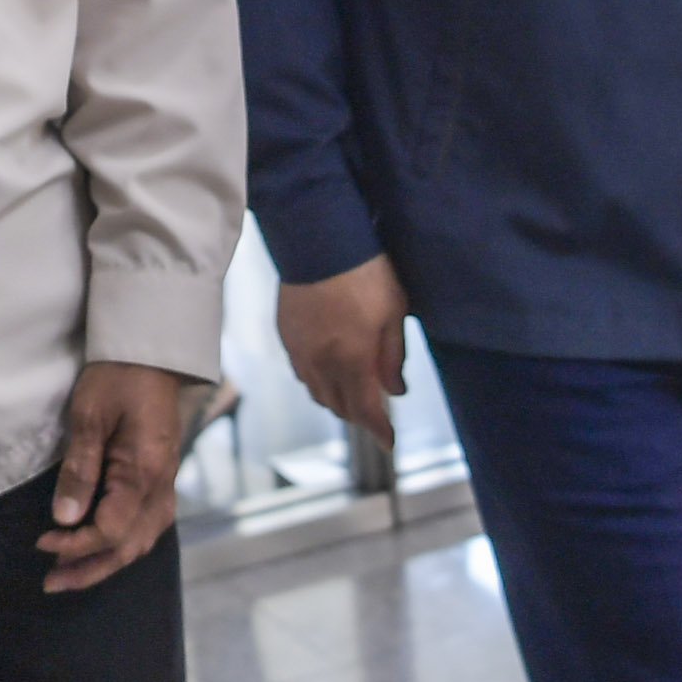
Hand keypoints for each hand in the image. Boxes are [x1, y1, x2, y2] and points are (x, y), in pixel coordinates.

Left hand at [42, 360, 192, 592]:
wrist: (150, 356)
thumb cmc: (117, 378)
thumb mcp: (89, 417)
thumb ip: (79, 470)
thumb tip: (64, 519)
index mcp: (145, 471)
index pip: (111, 530)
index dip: (75, 544)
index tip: (43, 540)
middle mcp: (162, 486)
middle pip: (129, 547)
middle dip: (89, 569)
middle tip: (51, 582)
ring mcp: (166, 486)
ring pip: (142, 542)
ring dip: (105, 563)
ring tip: (69, 575)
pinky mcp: (162, 482)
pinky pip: (147, 528)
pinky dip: (122, 547)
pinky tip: (100, 552)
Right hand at [276, 257, 408, 445]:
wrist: (318, 239)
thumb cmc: (364, 272)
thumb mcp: (394, 312)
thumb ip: (393, 356)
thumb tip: (396, 390)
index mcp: (351, 359)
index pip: (365, 410)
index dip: (379, 430)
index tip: (389, 442)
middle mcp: (321, 362)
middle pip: (338, 406)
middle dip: (359, 415)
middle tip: (375, 413)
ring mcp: (299, 350)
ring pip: (316, 392)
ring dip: (336, 399)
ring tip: (353, 392)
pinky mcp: (285, 335)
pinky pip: (301, 372)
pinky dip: (317, 380)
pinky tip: (329, 368)